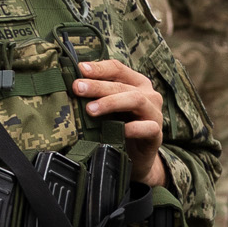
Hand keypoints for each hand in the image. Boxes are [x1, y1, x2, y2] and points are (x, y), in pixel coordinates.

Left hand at [73, 58, 168, 189]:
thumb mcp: (109, 108)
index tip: (79, 69)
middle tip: (77, 88)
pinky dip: (133, 128)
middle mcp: (149, 95)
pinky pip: (147, 128)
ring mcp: (155, 113)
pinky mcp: (157, 134)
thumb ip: (97, 96)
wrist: (137, 158)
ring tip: (90, 109)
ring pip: (136, 100)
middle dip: (98, 86)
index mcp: (137, 83)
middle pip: (122, 85)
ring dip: (111, 102)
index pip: (117, 68)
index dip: (98, 68)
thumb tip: (70, 85)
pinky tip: (120, 130)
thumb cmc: (120, 127)